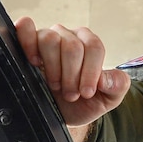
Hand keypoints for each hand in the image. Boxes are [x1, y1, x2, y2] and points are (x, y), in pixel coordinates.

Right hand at [13, 17, 129, 129]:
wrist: (61, 112)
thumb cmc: (82, 103)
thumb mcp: (107, 99)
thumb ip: (117, 87)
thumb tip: (105, 79)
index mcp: (90, 44)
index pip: (93, 47)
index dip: (90, 72)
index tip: (86, 93)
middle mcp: (69, 36)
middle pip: (72, 46)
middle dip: (71, 76)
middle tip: (70, 95)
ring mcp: (47, 37)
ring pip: (49, 39)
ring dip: (52, 68)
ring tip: (54, 85)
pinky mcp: (28, 42)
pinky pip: (25, 28)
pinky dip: (28, 42)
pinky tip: (34, 62)